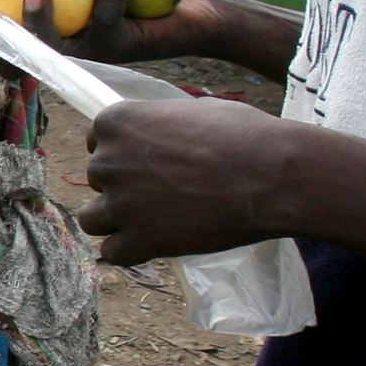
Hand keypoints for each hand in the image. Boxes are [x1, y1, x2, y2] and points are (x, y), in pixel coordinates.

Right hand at [22, 0, 238, 64]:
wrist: (201, 5)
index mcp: (65, 23)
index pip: (20, 27)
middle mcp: (77, 42)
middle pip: (35, 42)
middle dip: (20, 23)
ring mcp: (98, 48)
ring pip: (68, 36)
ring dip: (54, 6)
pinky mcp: (125, 46)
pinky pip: (113, 14)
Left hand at [74, 97, 301, 264]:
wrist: (272, 175)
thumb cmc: (243, 135)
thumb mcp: (192, 112)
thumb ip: (161, 126)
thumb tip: (161, 134)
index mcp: (116, 122)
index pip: (97, 143)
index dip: (123, 154)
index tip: (149, 163)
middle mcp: (108, 161)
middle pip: (97, 180)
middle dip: (125, 186)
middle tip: (165, 192)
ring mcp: (121, 204)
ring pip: (93, 219)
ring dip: (116, 221)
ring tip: (153, 221)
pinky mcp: (139, 242)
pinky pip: (113, 252)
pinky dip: (132, 251)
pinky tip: (157, 243)